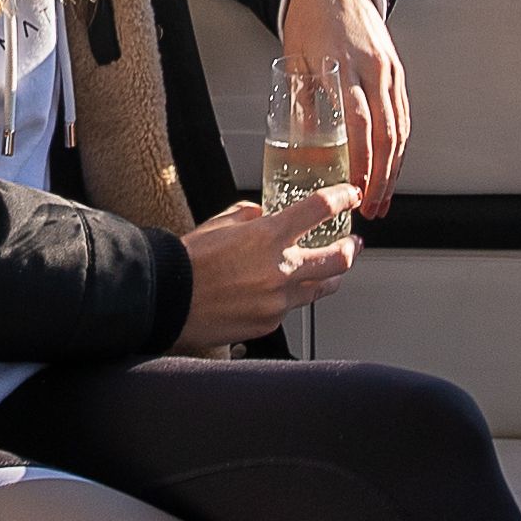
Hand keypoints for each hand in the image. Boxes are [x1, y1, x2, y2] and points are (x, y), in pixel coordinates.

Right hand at [179, 188, 359, 348]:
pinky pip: (290, 310)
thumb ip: (250, 216)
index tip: (349, 196)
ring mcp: (278, 300)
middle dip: (351, 248)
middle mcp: (281, 269)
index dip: (342, 198)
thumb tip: (263, 215)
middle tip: (353, 243)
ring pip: (321, 289)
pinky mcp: (269, 323)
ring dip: (329, 277)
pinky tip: (278, 294)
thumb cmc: (187, 260)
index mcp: (269, 235)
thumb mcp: (220, 223)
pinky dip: (288, 298)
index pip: (321, 208)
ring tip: (329, 272)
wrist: (167, 299)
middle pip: (339, 258)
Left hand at [275, 0, 412, 209]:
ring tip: (382, 198)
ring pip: (400, 128)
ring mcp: (390, 71)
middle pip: (386, 132)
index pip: (358, 123)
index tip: (356, 189)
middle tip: (372, 206)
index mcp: (344, 67)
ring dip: (393, 168)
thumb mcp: (295, 59)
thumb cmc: (310, 22)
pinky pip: (403, 114)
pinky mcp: (397, 72)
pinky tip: (392, 167)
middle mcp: (373, 70)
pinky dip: (399, 146)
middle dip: (381, 176)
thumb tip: (300, 143)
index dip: (360, 160)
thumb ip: (301, 100)